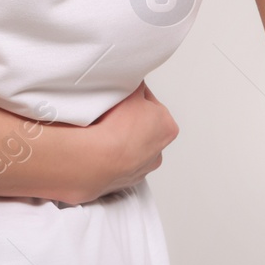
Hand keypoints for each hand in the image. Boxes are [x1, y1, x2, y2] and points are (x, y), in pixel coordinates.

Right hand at [70, 80, 178, 201]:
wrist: (96, 160)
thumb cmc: (116, 127)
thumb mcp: (132, 91)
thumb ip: (137, 86)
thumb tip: (136, 82)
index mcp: (168, 127)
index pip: (149, 104)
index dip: (133, 97)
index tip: (121, 97)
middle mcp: (158, 151)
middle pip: (141, 127)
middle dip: (128, 121)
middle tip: (110, 114)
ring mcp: (140, 169)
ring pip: (129, 148)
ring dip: (118, 141)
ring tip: (101, 133)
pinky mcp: (121, 183)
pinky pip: (114, 164)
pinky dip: (108, 157)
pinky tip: (98, 149)